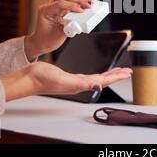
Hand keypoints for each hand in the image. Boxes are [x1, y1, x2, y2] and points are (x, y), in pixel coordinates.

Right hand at [0, 62, 131, 101]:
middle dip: (116, 75)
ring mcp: (74, 81)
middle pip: (103, 79)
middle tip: (127, 71)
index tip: (127, 72)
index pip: (103, 80)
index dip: (116, 76)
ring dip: (108, 75)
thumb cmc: (43, 79)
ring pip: (96, 78)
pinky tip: (96, 74)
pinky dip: (96, 73)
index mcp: (80, 84)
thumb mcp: (64, 79)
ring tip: (117, 72)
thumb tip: (97, 85)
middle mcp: (79, 83)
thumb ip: (81, 83)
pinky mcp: (69, 77)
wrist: (29, 78)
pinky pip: (87, 75)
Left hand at [24, 0, 92, 59]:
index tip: (82, 11)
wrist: (41, 43)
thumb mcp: (58, 35)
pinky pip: (71, 1)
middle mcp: (50, 6)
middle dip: (79, 0)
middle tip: (89, 5)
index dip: (72, 6)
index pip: (60, 3)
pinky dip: (79, 0)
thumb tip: (79, 21)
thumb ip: (69, 27)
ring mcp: (56, 6)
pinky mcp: (62, 9)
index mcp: (45, 10)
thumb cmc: (46, 40)